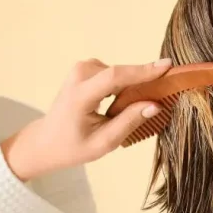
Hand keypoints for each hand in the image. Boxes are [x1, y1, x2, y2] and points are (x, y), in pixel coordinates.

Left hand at [1, 58, 171, 181]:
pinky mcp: (84, 69)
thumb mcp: (104, 142)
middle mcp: (78, 76)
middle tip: (162, 95)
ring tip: (127, 110)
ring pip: (118, 73)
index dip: (142, 71)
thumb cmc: (73, 147)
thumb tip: (155, 104)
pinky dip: (122, 85)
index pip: (115, 77)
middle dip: (143, 81)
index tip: (167, 66)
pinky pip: (113, 73)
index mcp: (80, 96)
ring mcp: (80, 69)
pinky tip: (119, 103)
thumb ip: (129, 121)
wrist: (46, 141)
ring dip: (130, 87)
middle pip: (120, 73)